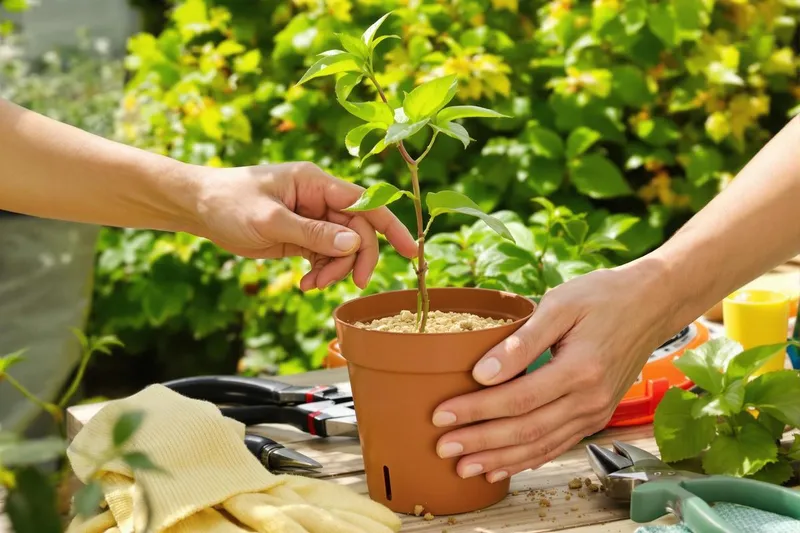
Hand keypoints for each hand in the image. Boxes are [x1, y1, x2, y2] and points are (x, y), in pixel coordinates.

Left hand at [193, 162, 416, 290]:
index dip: (390, 226)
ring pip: (343, 248)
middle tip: (351, 284)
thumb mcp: (270, 220)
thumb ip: (313, 233)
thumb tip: (354, 244)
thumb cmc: (229, 202)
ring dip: (335, 270)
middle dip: (356, 259)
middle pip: (358, 231)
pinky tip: (305, 284)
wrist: (199, 208)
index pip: (365, 203)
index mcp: (317, 182)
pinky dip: (321, 273)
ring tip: (311, 285)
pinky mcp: (302, 236)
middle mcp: (320, 199)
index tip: (409, 252)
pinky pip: (325, 256)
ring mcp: (312, 218)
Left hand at [430, 259, 675, 482]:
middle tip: (443, 447)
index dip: (476, 411)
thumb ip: (521, 341)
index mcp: (580, 369)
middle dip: (480, 442)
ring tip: (464, 467)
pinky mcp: (595, 415)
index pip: (517, 399)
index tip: (442, 415)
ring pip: (541, 445)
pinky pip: (558, 445)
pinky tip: (502, 466)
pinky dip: (528, 460)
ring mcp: (595, 412)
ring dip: (500, 459)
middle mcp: (590, 399)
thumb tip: (482, 372)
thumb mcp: (560, 305)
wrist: (651, 304)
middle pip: (526, 430)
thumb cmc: (602, 297)